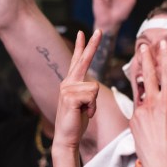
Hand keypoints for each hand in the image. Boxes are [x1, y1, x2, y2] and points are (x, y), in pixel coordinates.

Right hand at [54, 30, 102, 149]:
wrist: (67, 137)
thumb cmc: (77, 120)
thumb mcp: (84, 102)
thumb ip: (86, 90)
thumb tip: (91, 85)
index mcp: (71, 82)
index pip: (78, 60)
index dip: (82, 46)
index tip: (84, 32)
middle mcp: (67, 82)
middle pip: (84, 60)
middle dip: (92, 45)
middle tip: (100, 30)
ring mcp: (67, 88)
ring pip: (93, 87)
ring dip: (93, 103)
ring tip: (84, 111)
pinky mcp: (69, 96)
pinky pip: (91, 96)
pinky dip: (91, 108)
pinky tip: (82, 114)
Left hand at [129, 40, 166, 166]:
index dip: (165, 56)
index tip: (163, 44)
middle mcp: (153, 104)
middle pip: (149, 75)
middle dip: (147, 58)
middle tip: (145, 47)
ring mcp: (141, 112)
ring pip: (141, 91)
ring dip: (142, 79)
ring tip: (140, 68)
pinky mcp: (133, 121)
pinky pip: (138, 108)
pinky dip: (142, 104)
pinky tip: (146, 108)